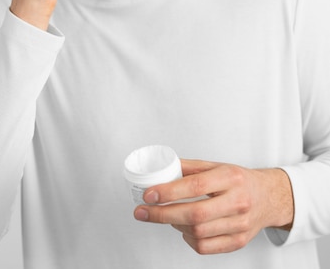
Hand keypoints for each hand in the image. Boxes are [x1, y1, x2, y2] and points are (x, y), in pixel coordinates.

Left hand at [134, 160, 293, 254]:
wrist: (269, 197)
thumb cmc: (239, 180)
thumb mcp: (217, 165)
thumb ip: (190, 167)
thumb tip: (162, 169)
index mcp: (230, 177)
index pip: (196, 186)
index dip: (169, 192)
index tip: (149, 194)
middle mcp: (237, 201)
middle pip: (195, 214)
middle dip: (162, 214)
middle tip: (143, 211)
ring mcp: (240, 225)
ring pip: (198, 233)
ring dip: (174, 225)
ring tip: (166, 215)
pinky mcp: (239, 241)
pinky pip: (205, 247)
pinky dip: (188, 239)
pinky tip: (183, 228)